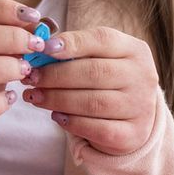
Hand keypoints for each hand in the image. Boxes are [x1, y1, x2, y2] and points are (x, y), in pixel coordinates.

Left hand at [20, 26, 162, 156]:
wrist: (131, 120)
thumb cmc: (106, 82)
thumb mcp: (98, 60)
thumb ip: (74, 51)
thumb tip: (40, 49)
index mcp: (135, 50)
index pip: (103, 39)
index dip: (72, 43)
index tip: (44, 49)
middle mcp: (142, 76)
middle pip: (94, 72)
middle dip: (55, 75)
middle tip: (30, 78)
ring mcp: (141, 107)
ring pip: (92, 102)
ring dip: (57, 99)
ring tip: (34, 96)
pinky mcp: (133, 134)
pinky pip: (97, 128)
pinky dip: (72, 122)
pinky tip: (56, 117)